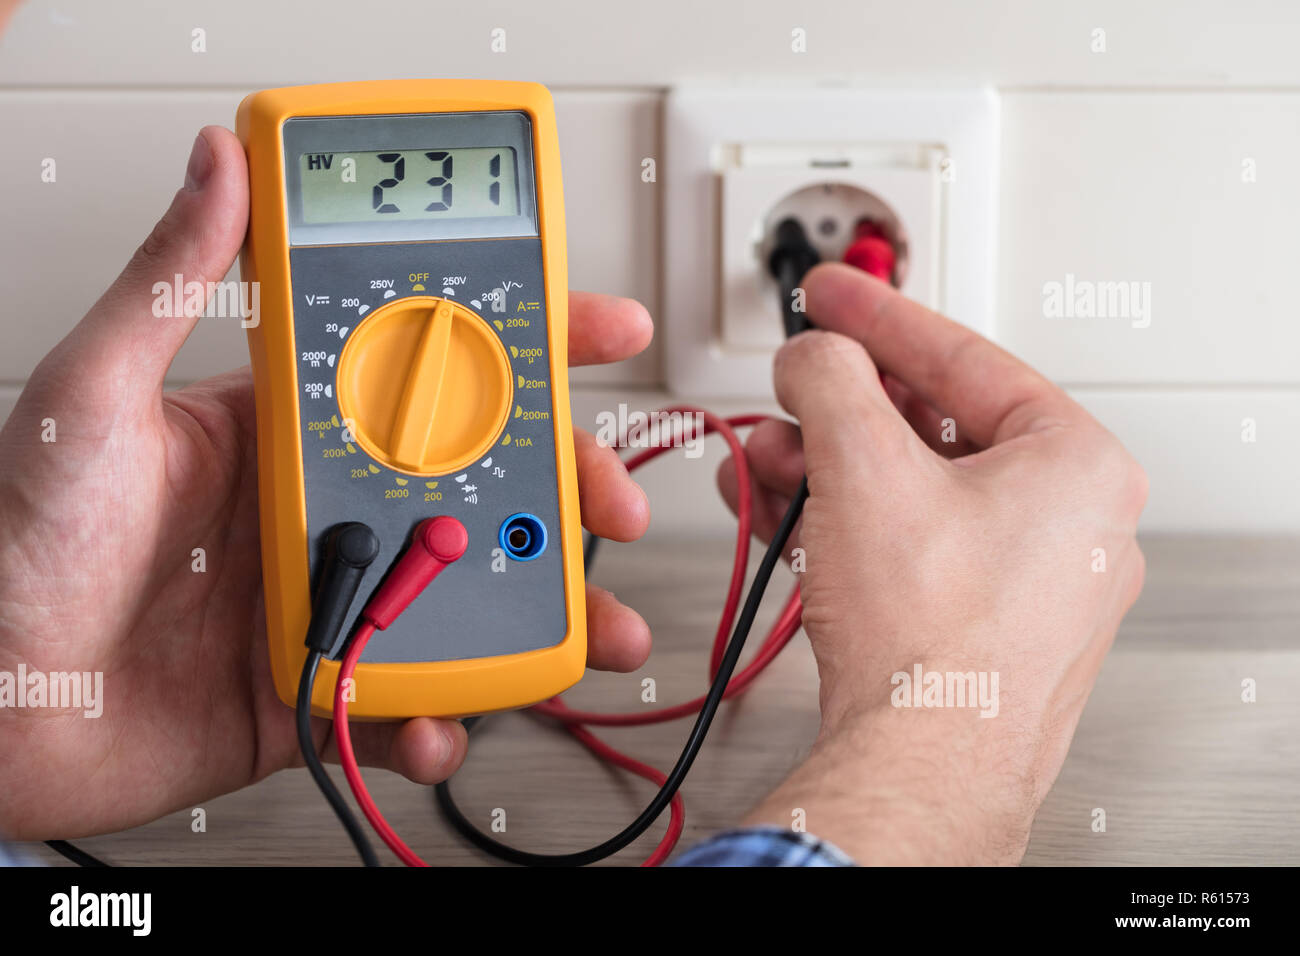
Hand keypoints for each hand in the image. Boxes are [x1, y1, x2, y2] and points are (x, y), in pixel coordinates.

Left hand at [0, 126, 653, 839]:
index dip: (517, 347)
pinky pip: (399, 699)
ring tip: (588, 633)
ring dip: (536, 615)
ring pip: (458, 597)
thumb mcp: (94, 392)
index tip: (593, 330)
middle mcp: (318, 510)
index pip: (423, 373)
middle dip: (560, 493)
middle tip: (609, 503)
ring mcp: (324, 599)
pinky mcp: (314, 685)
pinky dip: (438, 718)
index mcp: (285, 429)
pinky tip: (446, 719)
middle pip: (471, 488)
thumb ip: (168, 282)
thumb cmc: (13, 542)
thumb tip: (217, 168)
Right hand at [717, 263, 1146, 863]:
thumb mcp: (862, 465)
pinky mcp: (982, 626)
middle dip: (834, 414)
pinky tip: (785, 520)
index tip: (830, 295)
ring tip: (763, 469)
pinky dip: (844, 525)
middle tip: (786, 396)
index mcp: (1075, 463)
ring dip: (824, 472)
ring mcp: (1028, 582)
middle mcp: (1068, 524)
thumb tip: (813, 357)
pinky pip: (908, 547)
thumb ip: (830, 377)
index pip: (962, 356)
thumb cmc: (930, 640)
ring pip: (909, 492)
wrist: (918, 769)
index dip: (877, 315)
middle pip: (928, 428)